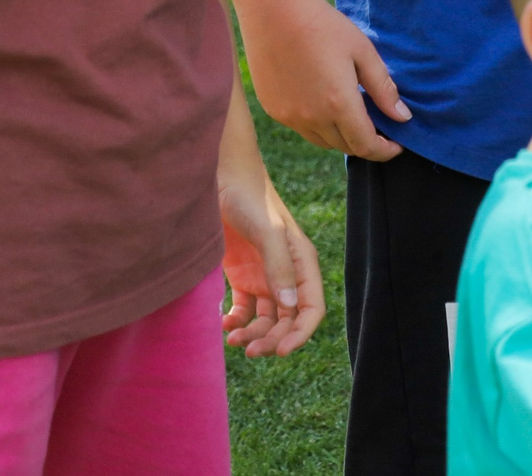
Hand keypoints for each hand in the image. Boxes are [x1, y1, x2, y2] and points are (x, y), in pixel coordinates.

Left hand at [219, 171, 324, 357]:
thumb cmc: (249, 198)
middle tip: (250, 350)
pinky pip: (244, 310)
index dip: (300, 333)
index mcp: (302, 263)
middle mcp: (286, 273)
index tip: (280, 352)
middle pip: (288, 319)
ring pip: (266, 319)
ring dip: (254, 335)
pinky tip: (224, 324)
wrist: (221, 178)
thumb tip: (290, 305)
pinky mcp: (242, 276)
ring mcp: (264, 276)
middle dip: (273, 339)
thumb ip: (279, 266)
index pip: (311, 308)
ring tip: (232, 339)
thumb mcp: (268, 231)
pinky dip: (236, 322)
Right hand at [240, 0, 409, 159]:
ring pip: (322, 141)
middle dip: (366, 143)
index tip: (397, 145)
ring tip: (355, 115)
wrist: (274, 11)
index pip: (366, 146)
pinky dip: (319, 125)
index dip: (384, 151)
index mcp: (338, 104)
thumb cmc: (324, 26)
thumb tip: (403, 117)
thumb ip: (383, 88)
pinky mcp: (273, 109)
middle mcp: (312, 117)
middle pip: (345, 147)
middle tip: (380, 128)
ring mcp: (289, 116)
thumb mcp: (363, 52)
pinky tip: (326, 104)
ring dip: (342, 136)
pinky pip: (302, 129)